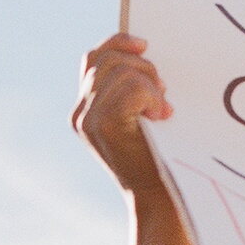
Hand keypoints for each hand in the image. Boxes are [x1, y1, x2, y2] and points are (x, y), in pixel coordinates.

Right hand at [71, 34, 173, 195]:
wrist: (160, 200)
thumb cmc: (161, 162)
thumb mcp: (143, 122)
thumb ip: (133, 95)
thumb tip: (145, 55)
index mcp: (85, 111)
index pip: (93, 59)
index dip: (118, 43)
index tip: (144, 44)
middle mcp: (80, 113)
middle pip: (108, 60)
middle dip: (142, 66)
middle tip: (164, 92)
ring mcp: (88, 119)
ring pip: (121, 71)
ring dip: (151, 85)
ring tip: (163, 109)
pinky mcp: (103, 125)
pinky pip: (132, 88)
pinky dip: (152, 97)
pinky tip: (162, 116)